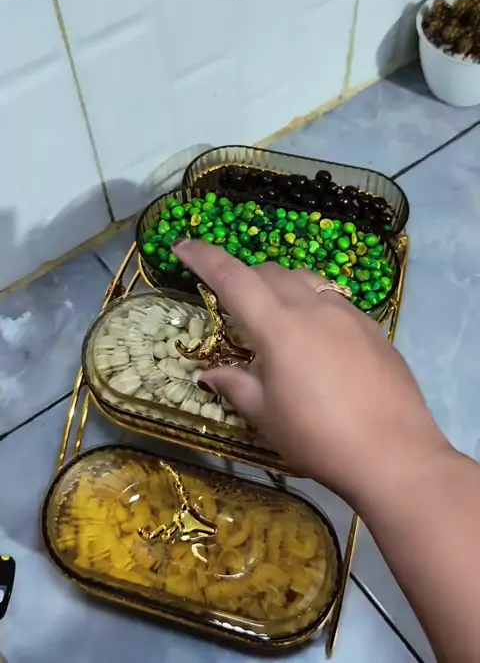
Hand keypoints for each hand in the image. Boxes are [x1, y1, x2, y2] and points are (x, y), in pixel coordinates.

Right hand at [173, 240, 447, 503]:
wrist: (394, 454)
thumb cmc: (319, 438)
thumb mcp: (267, 416)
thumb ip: (236, 386)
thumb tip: (210, 374)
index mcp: (279, 326)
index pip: (232, 277)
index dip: (204, 258)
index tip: (182, 246)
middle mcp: (314, 307)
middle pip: (270, 273)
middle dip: (242, 277)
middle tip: (230, 305)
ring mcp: (348, 314)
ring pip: (305, 279)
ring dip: (279, 286)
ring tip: (273, 316)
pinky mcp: (372, 328)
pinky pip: (333, 299)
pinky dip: (311, 303)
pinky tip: (314, 337)